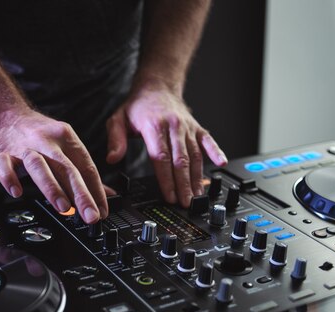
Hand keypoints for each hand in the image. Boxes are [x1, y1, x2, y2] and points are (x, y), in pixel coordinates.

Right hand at [0, 110, 107, 223]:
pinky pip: (5, 167)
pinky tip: (17, 192)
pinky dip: (10, 179)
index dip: (96, 191)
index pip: (86, 166)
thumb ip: (83, 170)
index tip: (102, 211)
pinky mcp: (2, 153)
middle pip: (67, 168)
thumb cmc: (36, 133)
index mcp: (65, 137)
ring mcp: (23, 147)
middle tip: (90, 215)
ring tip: (63, 208)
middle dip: (81, 194)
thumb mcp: (64, 143)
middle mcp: (46, 141)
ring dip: (52, 187)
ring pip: (39, 166)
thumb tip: (106, 194)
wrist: (4, 113)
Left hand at [106, 87, 226, 207]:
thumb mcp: (118, 119)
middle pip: (180, 160)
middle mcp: (173, 126)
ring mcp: (187, 127)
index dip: (166, 179)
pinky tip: (222, 163)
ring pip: (194, 155)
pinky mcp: (197, 127)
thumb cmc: (138, 107)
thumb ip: (115, 140)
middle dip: (183, 184)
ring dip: (196, 177)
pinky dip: (216, 152)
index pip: (161, 157)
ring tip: (197, 195)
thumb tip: (112, 159)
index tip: (169, 195)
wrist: (157, 86)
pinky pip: (208, 141)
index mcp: (153, 126)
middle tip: (185, 202)